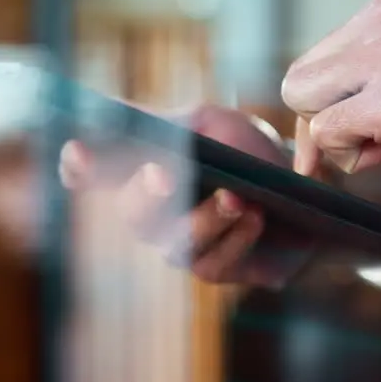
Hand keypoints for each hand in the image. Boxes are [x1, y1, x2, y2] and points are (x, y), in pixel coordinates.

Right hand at [59, 104, 311, 286]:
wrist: (303, 186)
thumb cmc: (247, 151)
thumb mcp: (211, 124)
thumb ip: (170, 123)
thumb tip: (116, 113)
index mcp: (142, 170)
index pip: (93, 171)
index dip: (79, 165)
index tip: (77, 152)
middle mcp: (153, 213)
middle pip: (135, 214)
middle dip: (147, 194)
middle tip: (166, 176)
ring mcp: (182, 245)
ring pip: (177, 244)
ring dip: (206, 218)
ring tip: (236, 197)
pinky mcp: (218, 268)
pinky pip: (213, 264)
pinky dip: (236, 238)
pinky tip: (255, 217)